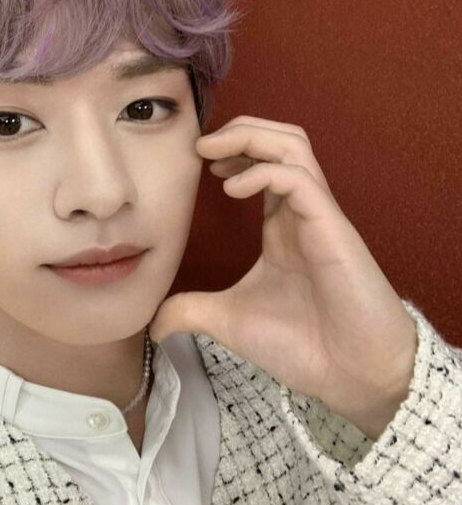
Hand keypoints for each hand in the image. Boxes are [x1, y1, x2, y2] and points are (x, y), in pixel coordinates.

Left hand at [148, 116, 418, 439]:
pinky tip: (232, 188)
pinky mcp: (331, 228)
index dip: (230, 150)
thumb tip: (154, 323)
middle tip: (202, 144)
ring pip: (294, 144)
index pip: (262, 160)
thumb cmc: (304, 343)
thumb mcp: (230, 320)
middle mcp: (301, 209)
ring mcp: (318, 215)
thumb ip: (193, 311)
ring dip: (251, 137)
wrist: (351, 374)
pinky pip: (300, 178)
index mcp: (282, 222)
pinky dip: (264, 172)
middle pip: (280, 138)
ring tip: (213, 153)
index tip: (200, 160)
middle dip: (241, 129)